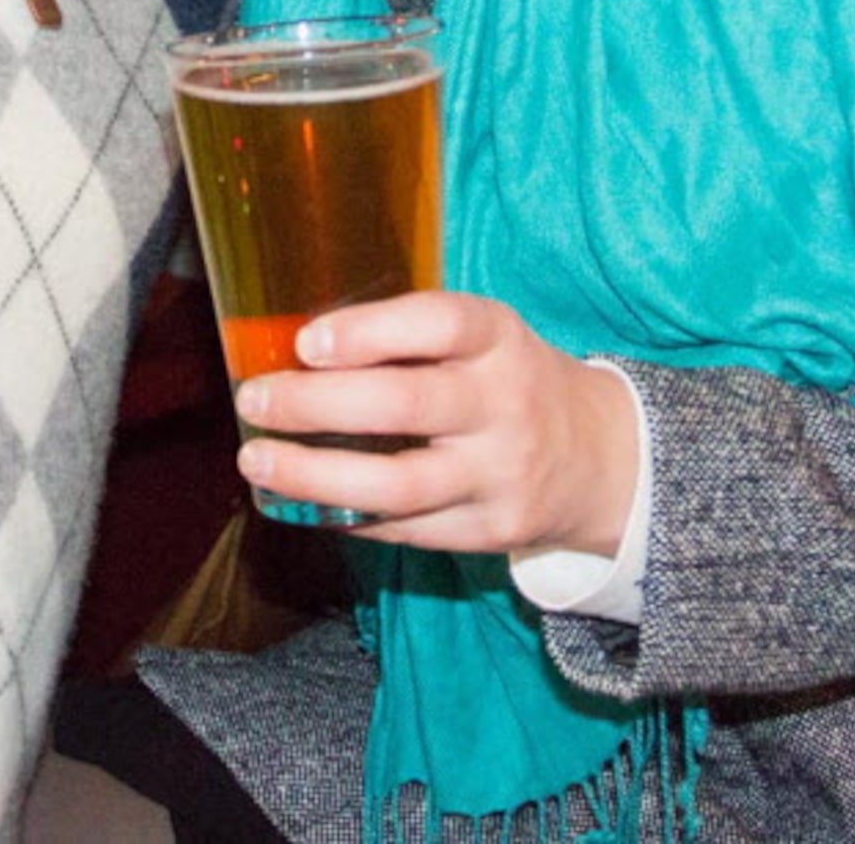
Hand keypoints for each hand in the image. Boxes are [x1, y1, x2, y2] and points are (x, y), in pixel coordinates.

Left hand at [233, 292, 639, 555]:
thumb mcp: (481, 338)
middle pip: (404, 406)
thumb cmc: (506, 381)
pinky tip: (300, 500)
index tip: (306, 343)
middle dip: (315, 405)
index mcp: (499, 340)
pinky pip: (405, 529)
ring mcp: (501, 474)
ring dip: (313, 475)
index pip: (439, 324)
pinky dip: (344, 515)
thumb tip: (291, 351)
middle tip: (255, 400)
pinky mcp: (492, 530)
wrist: (598, 457)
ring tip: (258, 461)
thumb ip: (406, 337)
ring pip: (398, 484)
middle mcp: (506, 404)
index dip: (369, 331)